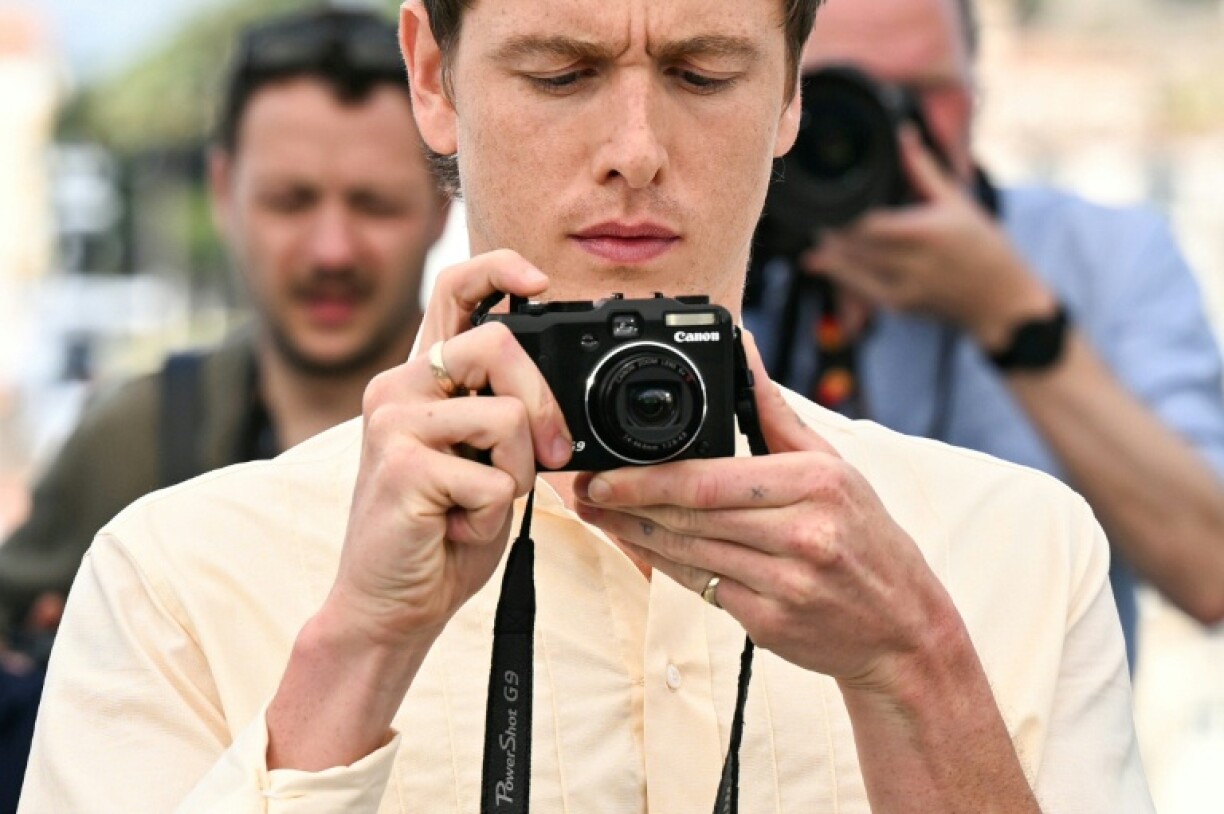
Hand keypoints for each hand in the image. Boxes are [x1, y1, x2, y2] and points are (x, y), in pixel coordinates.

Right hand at [325, 250, 573, 649]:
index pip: (453, 290)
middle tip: (548, 456)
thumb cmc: (441, 534)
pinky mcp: (402, 466)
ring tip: (477, 504)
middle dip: (544, 404)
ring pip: (507, 416)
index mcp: (421, 379)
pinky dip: (493, 516)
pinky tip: (455, 529)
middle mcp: (398, 387)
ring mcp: (393, 423)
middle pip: (501, 344)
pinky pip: (494, 478)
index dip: (499, 269)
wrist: (390, 605)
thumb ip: (503, 414)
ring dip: (517, 474)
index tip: (539, 281)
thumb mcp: (481, 459)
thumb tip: (557, 397)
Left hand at [573, 331, 957, 687]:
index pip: (710, 479)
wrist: (904, 628)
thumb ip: (775, 412)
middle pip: (691, 516)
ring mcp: (786, 582)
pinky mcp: (770, 622)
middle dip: (626, 504)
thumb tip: (741, 348)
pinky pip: (702, 588)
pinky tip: (635, 548)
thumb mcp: (833, 466)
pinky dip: (663, 567)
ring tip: (595, 516)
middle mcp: (803, 532)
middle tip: (584, 491)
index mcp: (816, 483)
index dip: (646, 479)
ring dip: (632, 535)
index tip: (603, 472)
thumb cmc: (867, 539)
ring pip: (688, 553)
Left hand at [805, 127, 1054, 349]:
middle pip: (858, 248)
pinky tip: (825, 266)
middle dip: (833, 237)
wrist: (1001, 299)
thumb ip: (923, 170)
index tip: (828, 204)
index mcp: (928, 231)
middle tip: (816, 221)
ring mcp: (907, 287)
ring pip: (855, 272)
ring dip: (831, 258)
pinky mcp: (902, 306)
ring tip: (816, 243)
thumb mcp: (956, 202)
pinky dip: (843, 277)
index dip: (846, 217)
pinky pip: (863, 291)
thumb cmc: (982, 245)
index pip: (872, 224)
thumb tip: (905, 134)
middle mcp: (915, 261)